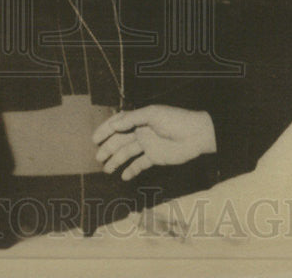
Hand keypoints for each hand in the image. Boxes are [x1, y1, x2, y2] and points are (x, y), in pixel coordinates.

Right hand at [92, 105, 216, 179]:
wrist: (197, 135)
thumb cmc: (176, 120)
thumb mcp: (153, 114)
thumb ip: (132, 119)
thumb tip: (114, 125)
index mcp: (139, 118)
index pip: (118, 124)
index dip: (105, 130)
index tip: (95, 139)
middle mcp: (141, 131)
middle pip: (120, 140)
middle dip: (108, 148)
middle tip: (98, 158)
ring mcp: (148, 145)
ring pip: (127, 153)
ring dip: (116, 161)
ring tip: (106, 170)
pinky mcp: (155, 157)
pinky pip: (140, 164)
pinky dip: (131, 170)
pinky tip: (124, 176)